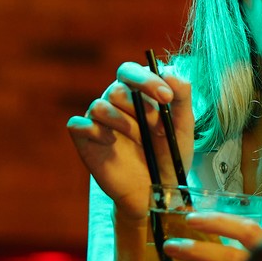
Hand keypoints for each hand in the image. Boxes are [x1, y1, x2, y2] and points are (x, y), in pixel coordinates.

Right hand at [65, 59, 194, 215]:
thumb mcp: (183, 125)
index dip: (147, 80)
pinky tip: (111, 143)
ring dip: (123, 123)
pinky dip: (95, 131)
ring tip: (140, 140)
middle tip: (158, 129)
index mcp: (136, 93)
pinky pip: (78, 124)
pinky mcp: (86, 139)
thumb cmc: (170, 154)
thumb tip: (169, 71)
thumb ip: (181, 96)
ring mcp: (99, 121)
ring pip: (100, 106)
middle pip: (116, 88)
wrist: (158, 189)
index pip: (131, 71)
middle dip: (140, 108)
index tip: (166, 97)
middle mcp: (115, 102)